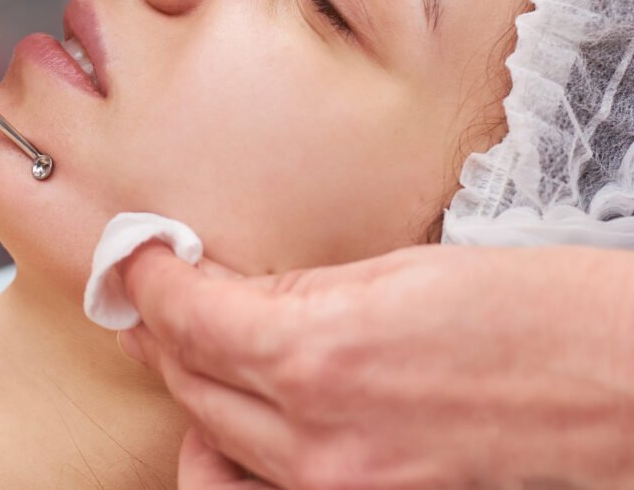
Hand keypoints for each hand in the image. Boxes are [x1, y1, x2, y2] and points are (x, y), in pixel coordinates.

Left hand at [118, 244, 633, 488]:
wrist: (625, 387)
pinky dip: (230, 442)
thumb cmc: (537, 314)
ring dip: (185, 382)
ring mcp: (337, 487)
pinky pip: (260, 481)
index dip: (147, 277)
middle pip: (186, 377)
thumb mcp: (397, 273)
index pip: (184, 314)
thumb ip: (297, 292)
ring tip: (182, 341)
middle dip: (158, 325)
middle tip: (151, 289)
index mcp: (315, 354)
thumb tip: (229, 289)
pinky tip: (234, 410)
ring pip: (211, 436)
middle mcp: (313, 437)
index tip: (136, 255)